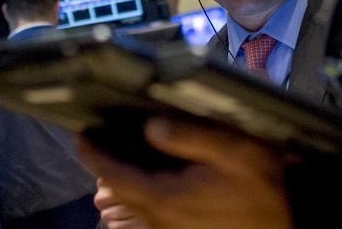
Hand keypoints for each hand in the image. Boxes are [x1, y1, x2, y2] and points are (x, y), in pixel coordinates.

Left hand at [79, 118, 291, 228]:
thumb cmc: (261, 192)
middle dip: (104, 165)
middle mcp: (159, 217)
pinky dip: (138, 193)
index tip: (80, 135)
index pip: (114, 175)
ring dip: (120, 180)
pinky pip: (147, 213)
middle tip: (98, 138)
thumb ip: (191, 135)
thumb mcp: (234, 153)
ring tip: (117, 154)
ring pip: (131, 203)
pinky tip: (148, 178)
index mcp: (164, 196)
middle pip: (119, 190)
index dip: (92, 155)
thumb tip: (150, 125)